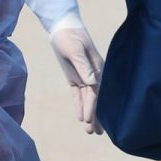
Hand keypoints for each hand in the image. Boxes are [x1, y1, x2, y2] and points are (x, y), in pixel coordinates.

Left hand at [49, 21, 104, 135]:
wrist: (63, 27)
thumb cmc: (70, 36)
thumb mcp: (75, 49)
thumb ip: (83, 65)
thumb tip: (92, 81)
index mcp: (97, 68)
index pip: (96, 91)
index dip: (93, 106)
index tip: (89, 119)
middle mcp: (93, 75)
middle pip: (95, 99)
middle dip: (96, 115)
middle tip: (95, 133)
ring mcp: (85, 77)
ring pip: (88, 99)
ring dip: (90, 114)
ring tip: (91, 131)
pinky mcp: (75, 77)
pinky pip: (78, 94)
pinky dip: (80, 105)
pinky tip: (81, 118)